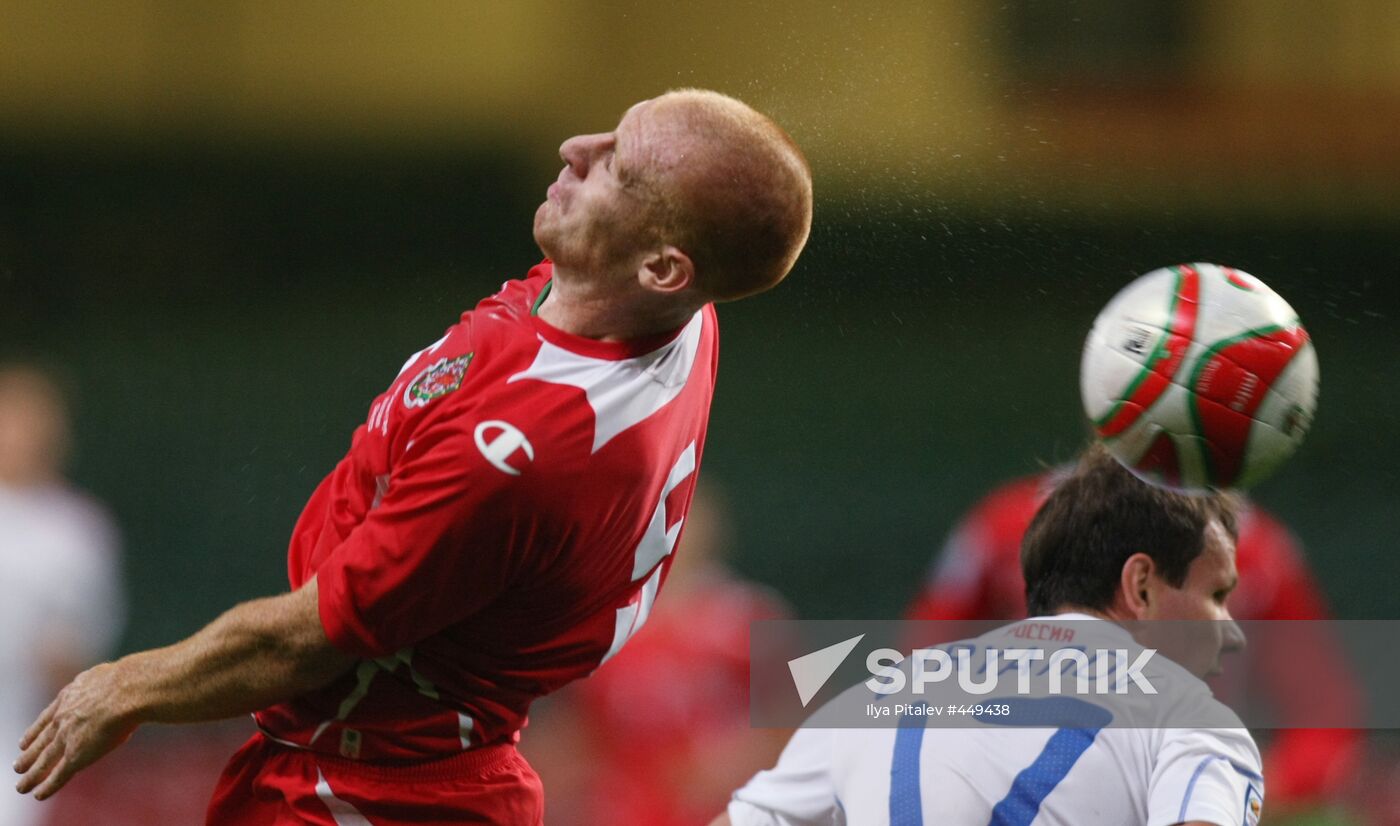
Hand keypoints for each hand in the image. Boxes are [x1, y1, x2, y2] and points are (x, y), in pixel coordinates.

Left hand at [13, 662, 138, 799]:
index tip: (23, 741)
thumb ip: (107, 685)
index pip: (48, 717)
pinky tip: (39, 794)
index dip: (35, 731)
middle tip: (18, 764)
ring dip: (31, 774)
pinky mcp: (75, 754)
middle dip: (29, 753)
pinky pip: (57, 774)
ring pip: (43, 760)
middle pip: (41, 739)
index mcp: (71, 696)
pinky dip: (47, 786)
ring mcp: (67, 736)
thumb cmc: (131, 680)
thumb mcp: (112, 676)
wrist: (129, 689)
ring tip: (22, 786)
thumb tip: (127, 678)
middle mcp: (63, 716)